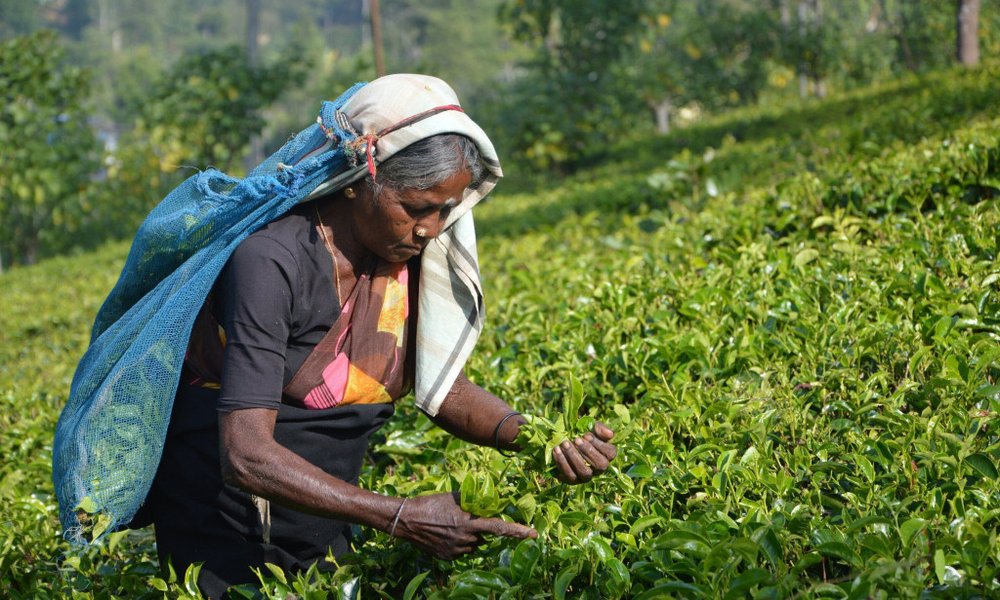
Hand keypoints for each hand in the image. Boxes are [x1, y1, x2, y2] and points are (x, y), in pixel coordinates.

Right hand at [393, 492, 536, 559]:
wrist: (407, 520)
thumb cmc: (431, 503)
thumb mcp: (454, 498)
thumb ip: (473, 503)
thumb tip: (486, 502)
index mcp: (469, 522)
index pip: (499, 528)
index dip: (517, 531)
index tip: (533, 535)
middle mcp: (465, 539)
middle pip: (483, 537)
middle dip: (478, 529)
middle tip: (463, 519)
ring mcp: (456, 550)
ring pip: (472, 545)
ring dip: (468, 537)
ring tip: (449, 525)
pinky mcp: (447, 557)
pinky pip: (460, 551)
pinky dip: (457, 544)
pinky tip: (444, 534)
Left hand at [552, 422, 616, 483]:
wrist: (564, 443)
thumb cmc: (581, 435)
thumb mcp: (592, 428)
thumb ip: (601, 429)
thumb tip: (610, 434)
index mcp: (607, 456)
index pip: (610, 454)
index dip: (599, 444)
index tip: (586, 435)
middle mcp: (598, 470)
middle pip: (600, 465)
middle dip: (587, 451)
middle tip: (576, 439)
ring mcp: (585, 477)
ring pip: (584, 472)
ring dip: (574, 457)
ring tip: (565, 443)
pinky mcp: (572, 480)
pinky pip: (569, 475)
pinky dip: (562, 462)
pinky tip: (557, 450)